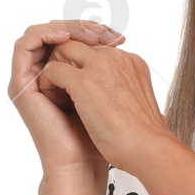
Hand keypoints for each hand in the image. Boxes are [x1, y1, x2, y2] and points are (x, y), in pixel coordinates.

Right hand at [10, 20, 128, 175]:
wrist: (84, 158)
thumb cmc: (104, 132)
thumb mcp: (109, 90)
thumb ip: (105, 66)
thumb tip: (116, 40)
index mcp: (69, 76)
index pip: (74, 38)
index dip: (94, 31)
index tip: (119, 37)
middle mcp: (48, 75)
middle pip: (57, 34)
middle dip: (81, 27)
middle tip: (104, 32)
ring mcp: (32, 78)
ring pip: (40, 35)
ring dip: (64, 28)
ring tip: (87, 35)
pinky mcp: (20, 83)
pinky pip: (24, 46)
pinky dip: (43, 35)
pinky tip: (64, 37)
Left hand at [35, 32, 174, 174]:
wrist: (148, 150)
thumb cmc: (143, 137)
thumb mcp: (136, 103)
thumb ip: (123, 90)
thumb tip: (112, 96)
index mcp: (132, 62)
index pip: (97, 49)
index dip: (83, 64)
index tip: (77, 85)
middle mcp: (118, 58)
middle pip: (79, 44)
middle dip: (65, 61)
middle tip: (60, 86)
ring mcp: (100, 67)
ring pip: (63, 50)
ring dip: (55, 69)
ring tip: (56, 93)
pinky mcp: (83, 81)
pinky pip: (52, 70)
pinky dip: (46, 83)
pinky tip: (51, 100)